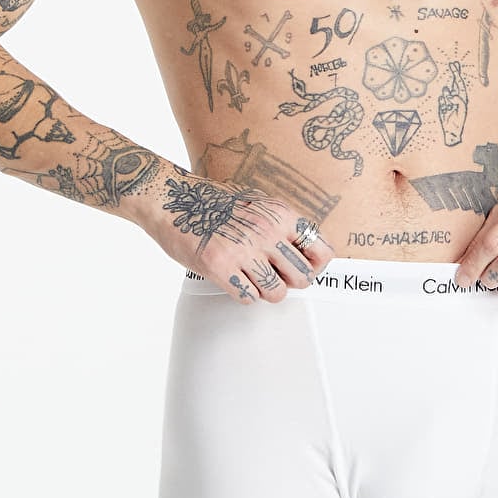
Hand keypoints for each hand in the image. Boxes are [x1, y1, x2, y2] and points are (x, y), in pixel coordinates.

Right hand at [145, 166, 332, 302]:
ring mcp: (243, 250)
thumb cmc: (214, 200)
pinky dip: (244, 294)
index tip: (304, 267)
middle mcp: (266, 232)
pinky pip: (248, 298)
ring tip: (254, 279)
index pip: (322, 252)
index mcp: (281, 215)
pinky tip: (236, 280)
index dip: (316, 265)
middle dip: (291, 282)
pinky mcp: (219, 267)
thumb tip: (306, 248)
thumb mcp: (260, 202)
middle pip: (303, 278)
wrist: (175, 199)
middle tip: (276, 276)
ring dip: (267, 292)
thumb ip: (283, 224)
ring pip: (277, 293)